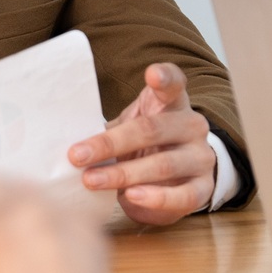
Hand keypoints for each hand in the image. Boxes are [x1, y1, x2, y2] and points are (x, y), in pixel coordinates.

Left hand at [66, 63, 215, 225]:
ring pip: (163, 164)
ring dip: (123, 174)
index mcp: (172, 102)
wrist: (176, 176)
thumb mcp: (129, 127)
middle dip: (110, 143)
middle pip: (152, 129)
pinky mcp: (204, 188)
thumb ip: (109, 128)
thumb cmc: (144, 145)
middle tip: (76, 156)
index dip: (164, 77)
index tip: (151, 74)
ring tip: (91, 180)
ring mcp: (201, 157)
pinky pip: (183, 196)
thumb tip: (67, 143)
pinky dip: (155, 198)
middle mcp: (192, 126)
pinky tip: (130, 196)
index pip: (173, 83)